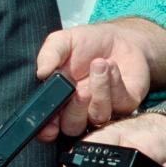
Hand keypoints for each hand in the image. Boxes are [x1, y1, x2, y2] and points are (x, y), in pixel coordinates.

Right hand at [35, 18, 159, 139]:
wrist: (120, 39)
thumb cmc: (86, 43)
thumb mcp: (62, 41)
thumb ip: (49, 55)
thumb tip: (40, 73)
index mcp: (58, 97)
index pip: (48, 122)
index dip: (46, 128)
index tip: (48, 122)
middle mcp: (78, 108)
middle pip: (71, 127)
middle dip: (74, 111)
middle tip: (78, 90)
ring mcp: (102, 108)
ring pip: (97, 116)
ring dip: (98, 90)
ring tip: (99, 64)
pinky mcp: (125, 105)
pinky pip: (118, 103)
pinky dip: (113, 82)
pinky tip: (110, 66)